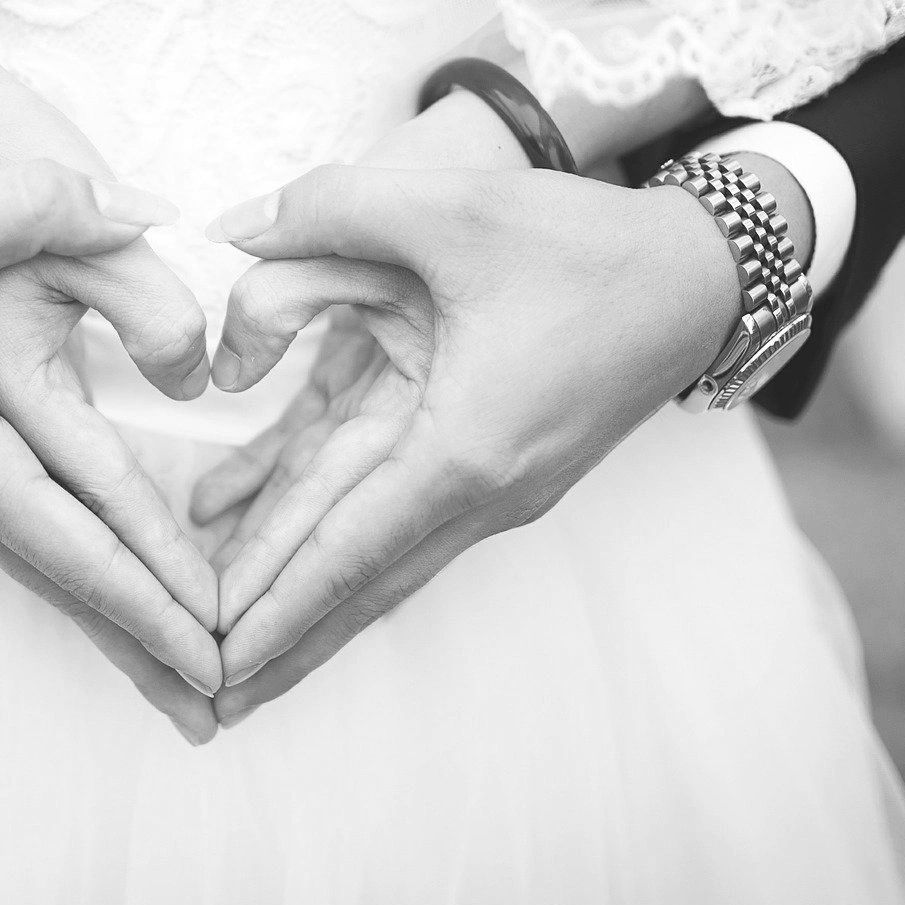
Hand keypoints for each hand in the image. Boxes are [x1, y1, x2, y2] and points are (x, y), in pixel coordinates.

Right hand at [0, 160, 223, 741]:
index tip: (220, 656)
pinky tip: (112, 594)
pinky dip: (80, 579)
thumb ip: (46, 204)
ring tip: (181, 675)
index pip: (82, 551)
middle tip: (224, 712)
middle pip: (72, 589)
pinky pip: (26, 545)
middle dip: (148, 648)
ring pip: (49, 573)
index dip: (157, 600)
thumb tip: (150, 210)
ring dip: (117, 622)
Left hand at [199, 163, 741, 727]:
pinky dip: (340, 546)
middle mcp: (481, 492)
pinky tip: (277, 544)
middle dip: (280, 642)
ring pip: (380, 565)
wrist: (701, 277)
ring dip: (308, 610)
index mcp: (463, 448)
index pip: (344, 551)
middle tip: (203, 698)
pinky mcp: (498, 471)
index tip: (211, 664)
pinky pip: (401, 522)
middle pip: (358, 586)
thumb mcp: (451, 205)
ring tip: (243, 661)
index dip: (270, 607)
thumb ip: (329, 208)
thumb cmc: (583, 244)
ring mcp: (495, 492)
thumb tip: (231, 230)